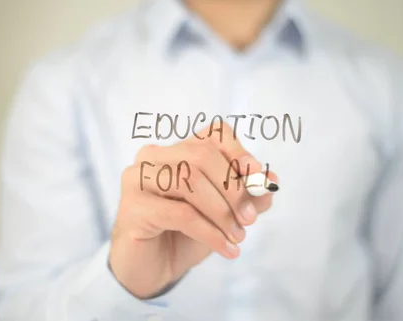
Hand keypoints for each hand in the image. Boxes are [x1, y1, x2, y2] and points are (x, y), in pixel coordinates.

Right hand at [109, 124, 277, 298]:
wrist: (152, 269)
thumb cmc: (185, 234)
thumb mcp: (223, 213)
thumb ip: (246, 195)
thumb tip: (270, 181)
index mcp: (176, 150)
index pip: (213, 135)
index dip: (238, 152)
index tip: (259, 177)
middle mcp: (153, 157)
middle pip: (201, 155)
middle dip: (233, 188)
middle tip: (249, 219)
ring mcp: (137, 179)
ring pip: (189, 180)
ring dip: (221, 212)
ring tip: (238, 236)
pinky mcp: (132, 207)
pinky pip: (180, 213)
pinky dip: (209, 232)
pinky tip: (225, 248)